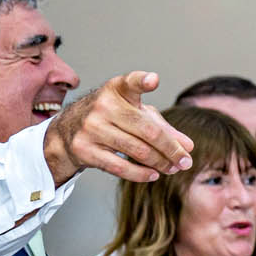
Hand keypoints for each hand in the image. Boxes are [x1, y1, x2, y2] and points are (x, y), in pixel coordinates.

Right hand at [43, 72, 193, 185]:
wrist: (66, 131)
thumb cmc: (111, 118)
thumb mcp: (135, 114)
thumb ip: (162, 127)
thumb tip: (188, 146)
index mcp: (116, 91)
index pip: (130, 83)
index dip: (142, 81)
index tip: (153, 80)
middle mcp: (102, 106)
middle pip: (148, 131)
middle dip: (171, 150)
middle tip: (186, 161)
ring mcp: (91, 128)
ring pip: (137, 151)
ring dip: (161, 163)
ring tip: (173, 168)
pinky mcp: (84, 149)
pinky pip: (120, 167)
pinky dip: (142, 174)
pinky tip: (154, 174)